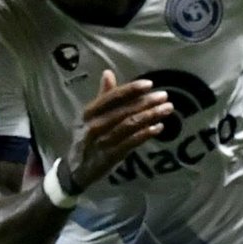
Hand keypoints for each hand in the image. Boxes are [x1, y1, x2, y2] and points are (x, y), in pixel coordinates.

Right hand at [63, 69, 173, 190]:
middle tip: (164, 97)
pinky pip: (130, 143)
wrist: (75, 170)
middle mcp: (94, 125)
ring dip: (150, 116)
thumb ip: (103, 97)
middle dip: (146, 102)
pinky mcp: (109, 156)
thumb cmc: (87, 139)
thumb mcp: (90, 117)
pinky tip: (158, 128)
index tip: (149, 84)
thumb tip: (108, 73)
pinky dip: (145, 134)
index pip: (112, 97)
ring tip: (166, 109)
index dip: (131, 89)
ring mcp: (101, 142)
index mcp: (89, 112)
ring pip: (129, 125)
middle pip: (124, 110)